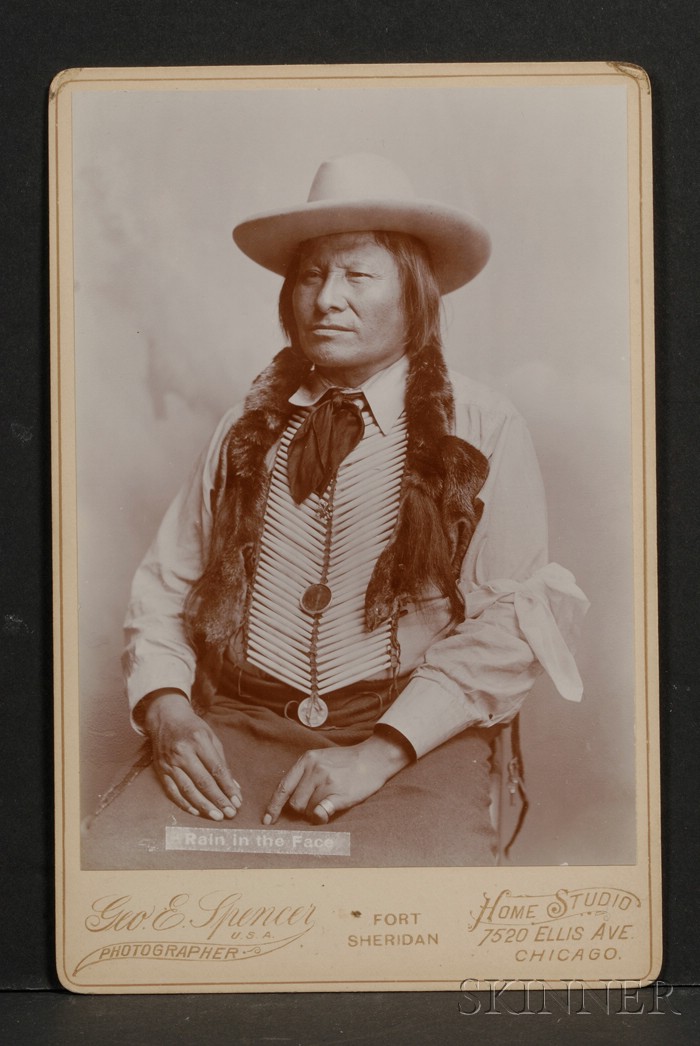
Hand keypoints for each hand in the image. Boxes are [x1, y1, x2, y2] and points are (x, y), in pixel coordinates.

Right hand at [140, 690, 241, 820]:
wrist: (166, 718)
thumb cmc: (193, 728)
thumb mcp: (211, 737)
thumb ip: (222, 761)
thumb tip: (233, 786)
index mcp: (198, 741)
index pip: (216, 769)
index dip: (227, 787)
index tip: (237, 801)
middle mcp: (183, 752)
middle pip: (203, 781)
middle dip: (218, 799)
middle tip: (230, 813)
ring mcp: (170, 763)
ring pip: (188, 790)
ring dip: (204, 806)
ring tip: (217, 816)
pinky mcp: (161, 771)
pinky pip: (172, 791)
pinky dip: (185, 803)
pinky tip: (196, 811)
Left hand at [263, 732, 410, 825]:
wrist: (373, 758)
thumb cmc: (345, 762)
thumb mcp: (320, 760)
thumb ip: (303, 777)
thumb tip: (287, 802)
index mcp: (307, 760)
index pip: (283, 786)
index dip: (274, 806)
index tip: (267, 820)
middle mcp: (315, 769)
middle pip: (294, 803)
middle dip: (302, 809)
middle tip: (318, 801)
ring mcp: (328, 781)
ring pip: (308, 811)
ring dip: (315, 812)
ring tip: (330, 799)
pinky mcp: (340, 793)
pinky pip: (321, 812)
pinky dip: (321, 815)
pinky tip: (328, 809)